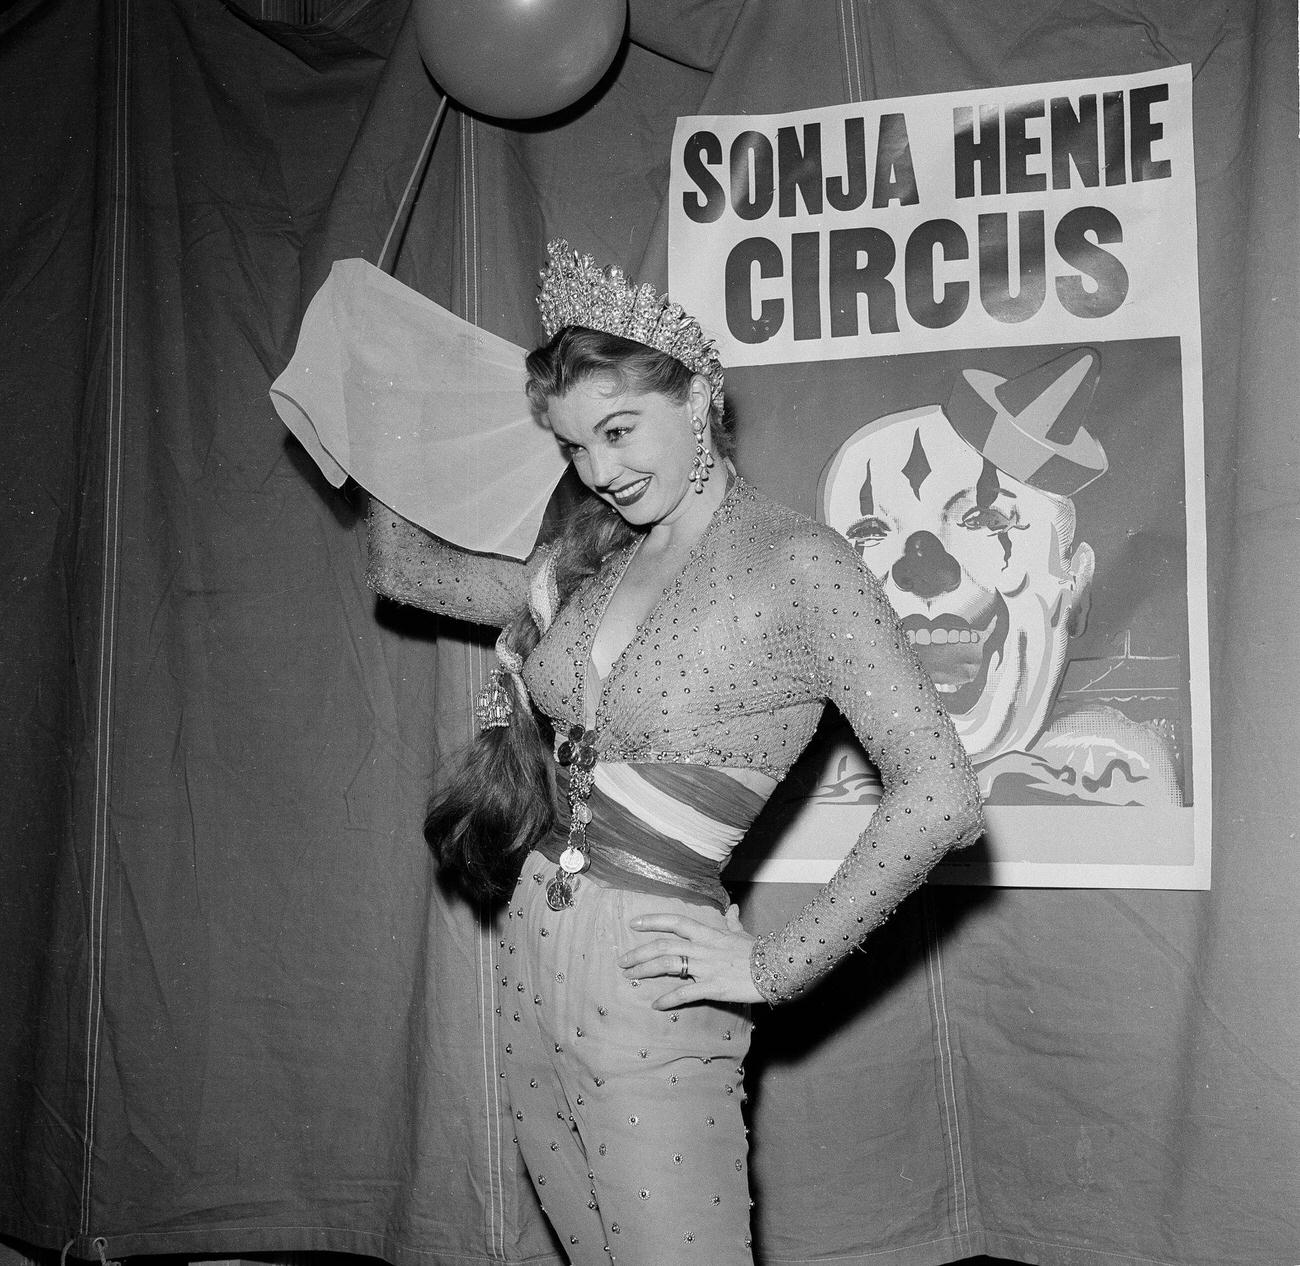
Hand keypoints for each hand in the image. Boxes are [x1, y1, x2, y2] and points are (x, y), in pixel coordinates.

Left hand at [617, 904, 762, 1008]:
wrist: (776, 968)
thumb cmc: (758, 951)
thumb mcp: (742, 933)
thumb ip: (732, 922)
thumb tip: (731, 909)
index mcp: (708, 933)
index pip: (675, 922)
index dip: (652, 921)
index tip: (633, 924)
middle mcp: (702, 948)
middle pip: (663, 946)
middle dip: (639, 952)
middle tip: (622, 961)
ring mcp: (706, 967)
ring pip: (668, 965)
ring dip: (645, 970)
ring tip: (630, 977)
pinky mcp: (712, 987)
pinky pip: (685, 993)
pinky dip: (668, 999)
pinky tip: (656, 1005)